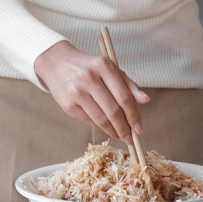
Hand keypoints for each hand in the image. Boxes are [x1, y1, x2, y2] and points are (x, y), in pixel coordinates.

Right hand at [33, 40, 148, 143]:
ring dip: (113, 131)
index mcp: (104, 67)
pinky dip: (99, 126)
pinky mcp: (67, 105)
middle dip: (124, 128)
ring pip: (100, 119)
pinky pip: (88, 121)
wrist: (57, 63)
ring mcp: (76, 92)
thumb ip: (128, 84)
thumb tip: (145, 100)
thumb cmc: (89, 67)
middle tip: (131, 138)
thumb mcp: (110, 69)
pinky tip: (105, 127)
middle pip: (113, 110)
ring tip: (120, 135)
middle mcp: (89, 79)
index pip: (124, 97)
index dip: (134, 115)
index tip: (139, 129)